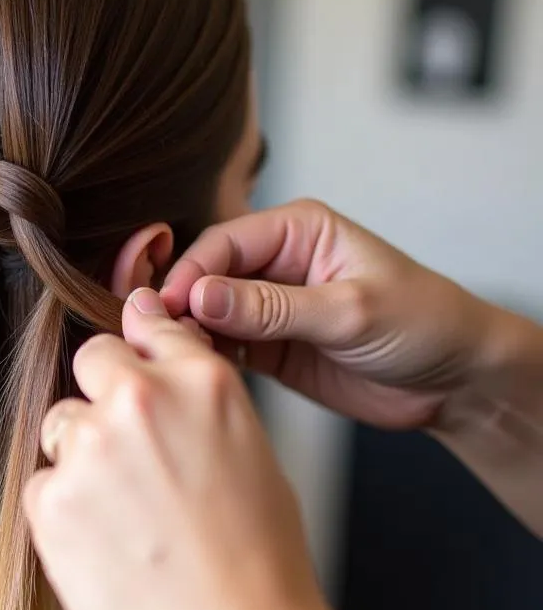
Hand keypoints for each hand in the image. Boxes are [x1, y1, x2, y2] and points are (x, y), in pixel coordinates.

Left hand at [24, 289, 328, 609]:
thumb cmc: (260, 566)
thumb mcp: (253, 459)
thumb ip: (198, 406)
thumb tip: (164, 379)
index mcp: (202, 383)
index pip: (148, 328)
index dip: (138, 353)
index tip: (128, 365)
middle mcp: (140, 400)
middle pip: (91, 361)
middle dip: (103, 397)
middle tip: (123, 454)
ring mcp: (90, 447)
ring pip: (62, 427)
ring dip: (80, 460)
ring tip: (123, 521)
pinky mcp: (51, 500)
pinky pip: (43, 486)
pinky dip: (63, 512)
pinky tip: (104, 550)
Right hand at [161, 199, 496, 429]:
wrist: (454, 380)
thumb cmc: (422, 324)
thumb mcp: (348, 312)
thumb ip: (271, 307)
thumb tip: (200, 297)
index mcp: (297, 230)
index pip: (223, 243)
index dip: (191, 273)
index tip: (168, 306)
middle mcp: (275, 262)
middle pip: (205, 274)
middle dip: (180, 302)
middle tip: (156, 333)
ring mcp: (267, 306)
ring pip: (206, 312)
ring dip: (188, 331)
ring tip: (170, 356)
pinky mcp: (266, 345)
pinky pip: (221, 345)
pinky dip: (204, 355)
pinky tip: (195, 370)